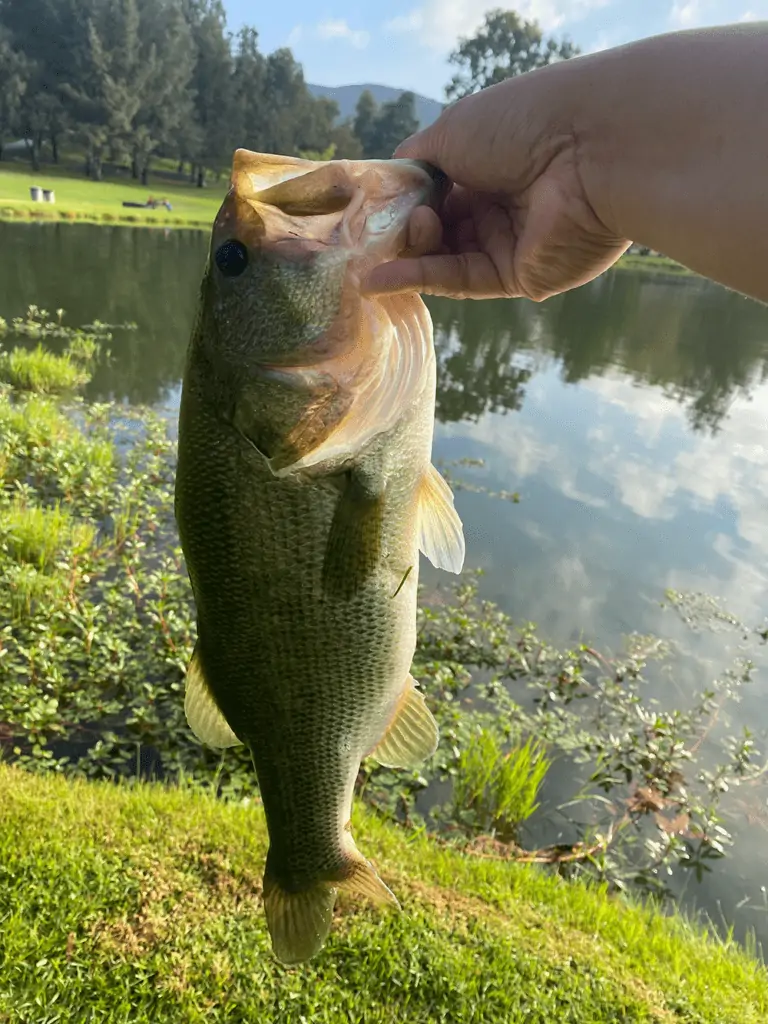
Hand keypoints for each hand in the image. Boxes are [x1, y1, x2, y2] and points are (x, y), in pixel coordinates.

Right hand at [363, 74, 629, 301]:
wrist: (588, 151)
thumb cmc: (521, 125)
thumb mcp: (452, 131)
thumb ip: (416, 161)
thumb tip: (389, 183)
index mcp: (489, 160)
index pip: (435, 188)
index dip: (402, 199)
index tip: (370, 208)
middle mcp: (500, 202)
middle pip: (437, 227)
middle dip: (404, 228)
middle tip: (383, 229)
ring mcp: (509, 242)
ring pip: (444, 256)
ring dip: (409, 252)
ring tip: (382, 249)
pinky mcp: (518, 277)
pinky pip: (460, 281)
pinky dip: (418, 278)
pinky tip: (380, 278)